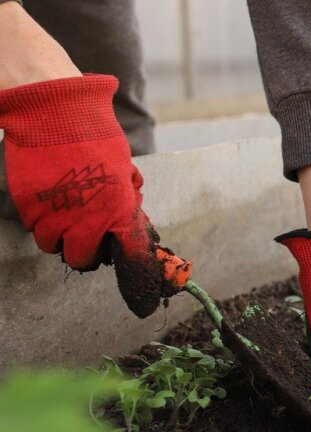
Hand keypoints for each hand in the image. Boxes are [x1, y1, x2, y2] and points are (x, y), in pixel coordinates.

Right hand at [0, 75, 180, 316]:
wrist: (54, 113)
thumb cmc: (96, 138)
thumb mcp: (124, 172)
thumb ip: (126, 203)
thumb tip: (131, 226)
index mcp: (118, 208)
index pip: (131, 254)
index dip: (137, 275)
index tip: (141, 298)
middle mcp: (86, 217)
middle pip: (83, 260)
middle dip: (87, 252)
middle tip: (89, 236)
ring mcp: (53, 213)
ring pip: (53, 247)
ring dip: (61, 238)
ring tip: (67, 214)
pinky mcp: (28, 205)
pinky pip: (34, 228)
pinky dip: (41, 223)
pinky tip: (50, 202)